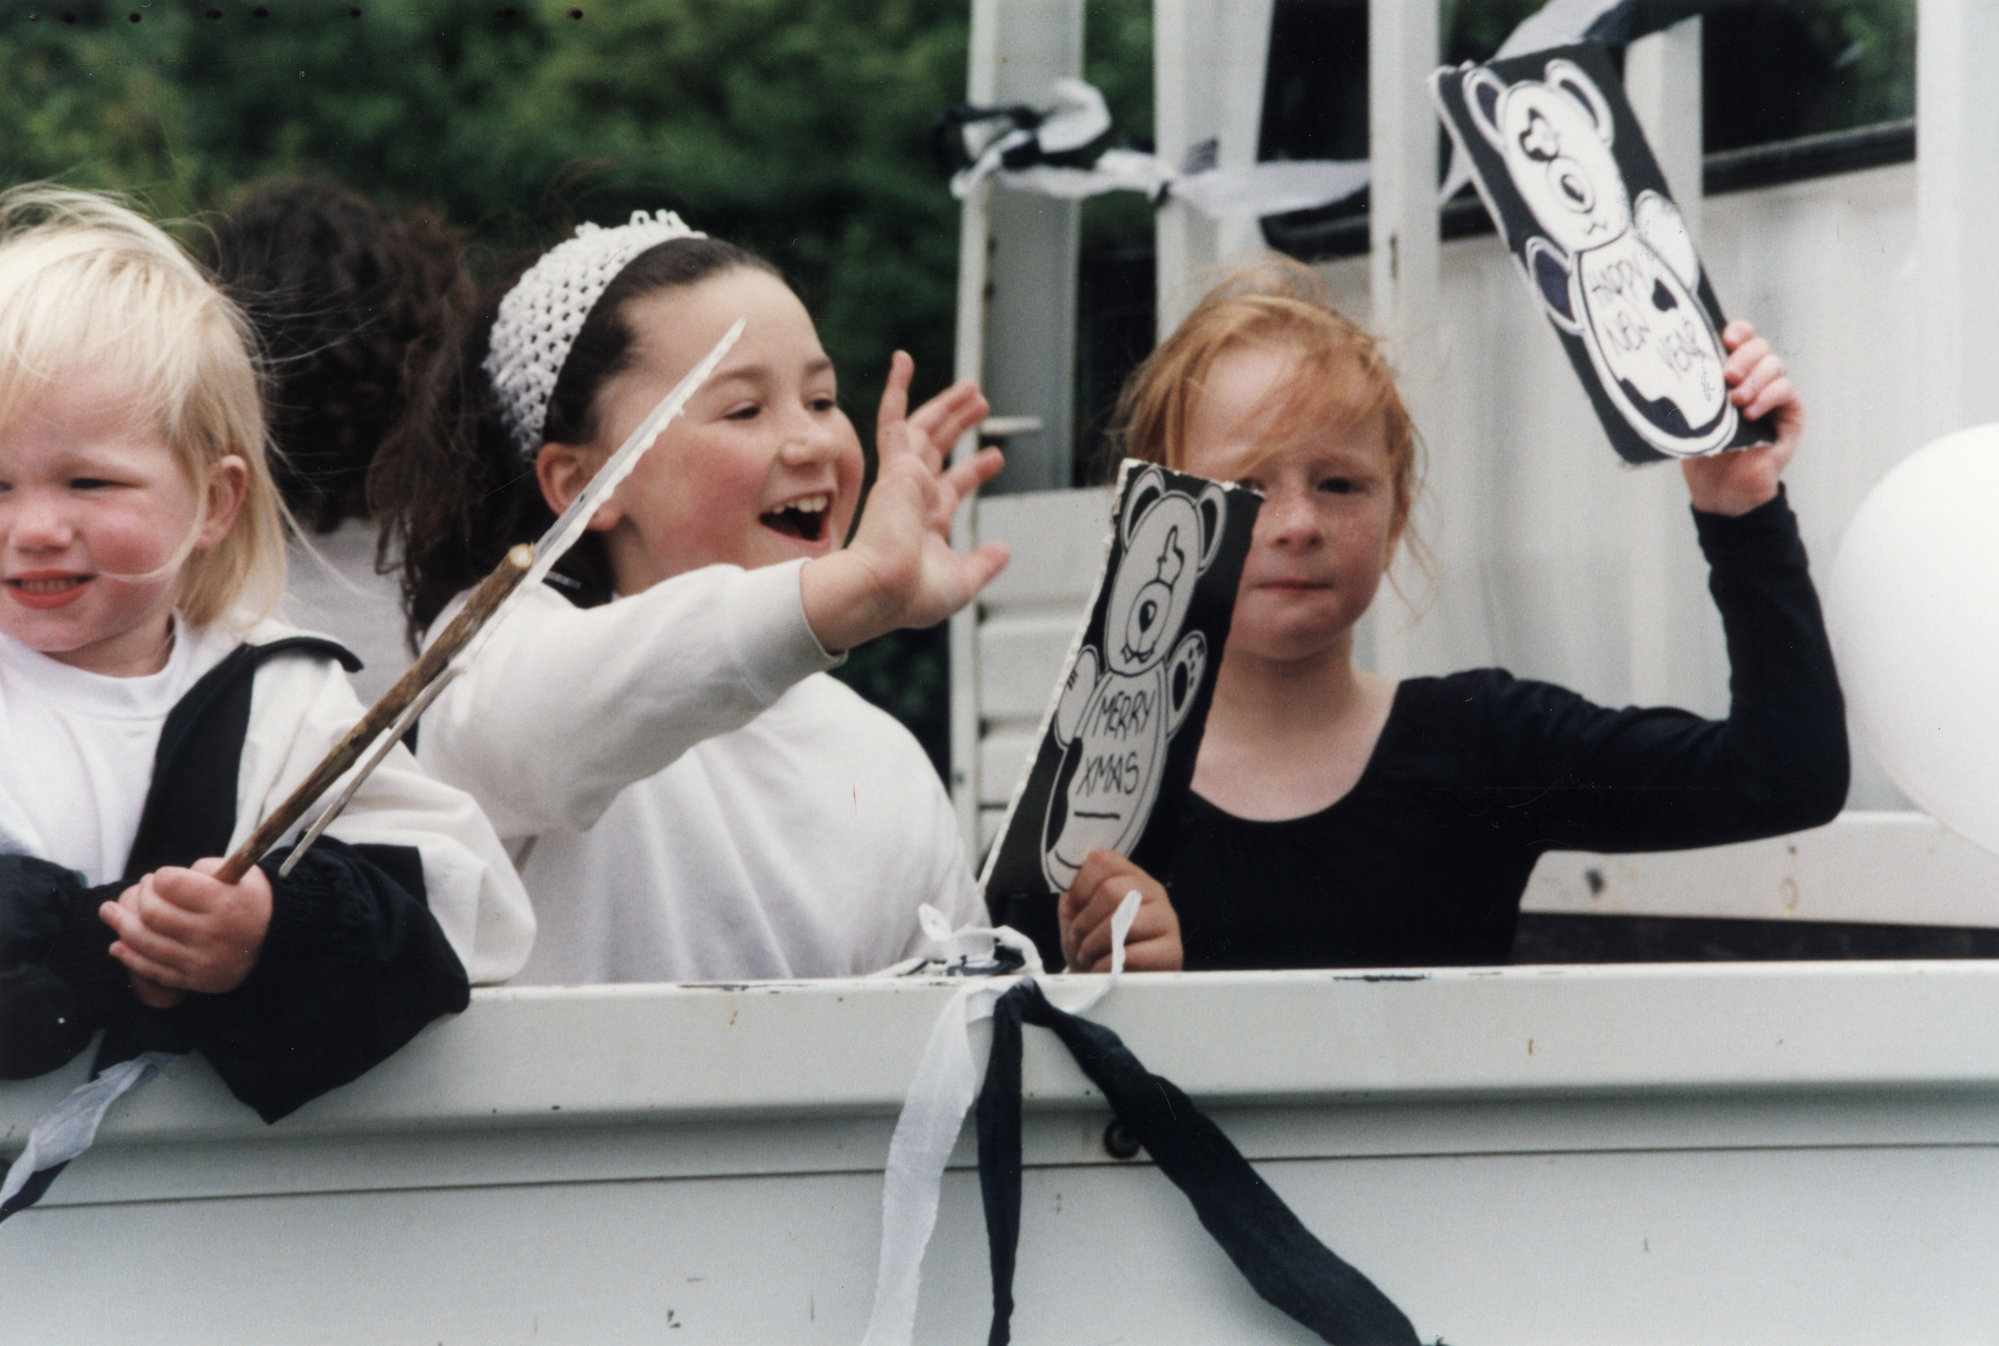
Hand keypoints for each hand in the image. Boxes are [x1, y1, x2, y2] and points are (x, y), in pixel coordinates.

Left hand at [99, 857, 272, 997]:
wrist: (275, 941)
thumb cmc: (250, 900)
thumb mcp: (241, 874)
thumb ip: (203, 870)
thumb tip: (161, 882)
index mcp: (227, 903)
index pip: (171, 885)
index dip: (160, 877)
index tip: (161, 877)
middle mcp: (214, 934)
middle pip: (153, 913)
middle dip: (141, 896)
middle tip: (142, 888)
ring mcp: (202, 960)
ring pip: (146, 941)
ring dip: (121, 924)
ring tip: (108, 912)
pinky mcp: (194, 980)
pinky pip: (152, 969)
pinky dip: (130, 956)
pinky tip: (117, 945)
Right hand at [800, 352, 1009, 651]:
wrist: (883, 589)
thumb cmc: (912, 595)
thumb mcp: (962, 581)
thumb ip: (984, 563)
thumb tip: (1004, 550)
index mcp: (924, 522)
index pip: (952, 485)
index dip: (975, 469)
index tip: (995, 457)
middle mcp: (911, 496)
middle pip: (938, 449)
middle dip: (960, 425)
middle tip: (980, 403)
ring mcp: (902, 479)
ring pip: (924, 429)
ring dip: (947, 405)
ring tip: (971, 387)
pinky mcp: (894, 466)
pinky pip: (894, 418)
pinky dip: (897, 388)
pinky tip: (903, 360)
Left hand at [1058, 850, 1182, 972]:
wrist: (1118, 987)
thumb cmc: (1099, 949)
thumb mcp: (1079, 921)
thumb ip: (1073, 902)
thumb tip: (1069, 897)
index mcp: (1131, 878)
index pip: (1104, 860)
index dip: (1080, 884)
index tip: (1072, 907)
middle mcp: (1153, 893)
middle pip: (1112, 890)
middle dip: (1085, 920)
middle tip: (1077, 939)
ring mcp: (1166, 920)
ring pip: (1124, 920)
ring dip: (1094, 943)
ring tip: (1087, 956)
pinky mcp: (1171, 951)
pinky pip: (1132, 953)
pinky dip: (1107, 964)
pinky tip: (1103, 969)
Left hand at [1682, 320, 1802, 515]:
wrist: (1720, 487)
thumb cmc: (1703, 448)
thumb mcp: (1692, 413)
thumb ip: (1694, 388)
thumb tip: (1675, 365)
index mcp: (1731, 371)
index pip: (1741, 337)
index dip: (1738, 332)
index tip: (1725, 340)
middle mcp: (1756, 377)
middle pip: (1760, 346)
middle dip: (1744, 356)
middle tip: (1727, 376)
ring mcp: (1775, 393)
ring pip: (1775, 365)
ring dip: (1754, 379)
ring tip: (1735, 401)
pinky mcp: (1791, 413)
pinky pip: (1786, 390)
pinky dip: (1768, 397)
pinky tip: (1750, 413)